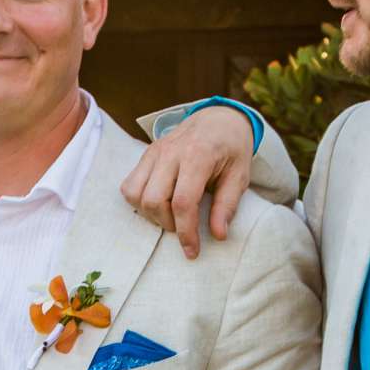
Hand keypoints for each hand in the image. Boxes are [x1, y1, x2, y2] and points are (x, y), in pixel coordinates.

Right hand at [121, 106, 254, 259]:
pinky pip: (129, 185)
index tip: (192, 251)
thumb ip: (227, 205)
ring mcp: (154, 152)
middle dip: (167, 223)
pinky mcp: (146, 154)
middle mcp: (171, 152)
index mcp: (198, 155)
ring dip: (150, 214)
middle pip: (153, 200)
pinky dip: (139, 201)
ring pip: (135, 194)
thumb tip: (218, 235)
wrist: (219, 118)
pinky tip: (159, 201)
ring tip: (170, 214)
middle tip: (184, 225)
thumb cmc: (232, 148)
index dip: (186, 232)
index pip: (182, 202)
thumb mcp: (240, 175)